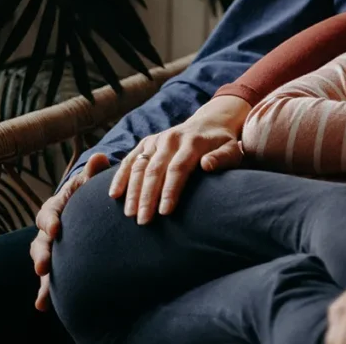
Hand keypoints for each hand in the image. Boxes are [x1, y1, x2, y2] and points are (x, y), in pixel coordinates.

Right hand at [30, 152, 109, 311]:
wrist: (92, 208)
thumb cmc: (90, 192)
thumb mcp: (91, 182)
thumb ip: (94, 173)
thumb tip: (100, 157)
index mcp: (56, 208)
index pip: (48, 213)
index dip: (50, 221)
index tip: (56, 228)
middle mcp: (49, 229)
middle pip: (40, 242)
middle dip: (41, 254)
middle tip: (43, 265)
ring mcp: (52, 247)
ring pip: (42, 261)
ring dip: (43, 276)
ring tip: (44, 291)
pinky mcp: (60, 263)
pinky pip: (51, 278)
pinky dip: (46, 292)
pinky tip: (42, 305)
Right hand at [107, 94, 250, 223]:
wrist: (209, 123)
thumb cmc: (223, 144)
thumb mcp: (231, 150)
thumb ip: (222, 158)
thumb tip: (207, 165)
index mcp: (192, 142)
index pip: (178, 169)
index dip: (170, 191)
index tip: (165, 212)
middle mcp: (171, 139)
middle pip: (155, 170)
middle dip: (148, 197)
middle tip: (143, 221)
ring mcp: (156, 140)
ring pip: (139, 166)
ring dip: (132, 191)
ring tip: (130, 214)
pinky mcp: (146, 143)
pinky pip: (129, 160)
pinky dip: (120, 176)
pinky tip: (114, 195)